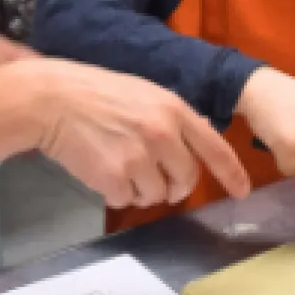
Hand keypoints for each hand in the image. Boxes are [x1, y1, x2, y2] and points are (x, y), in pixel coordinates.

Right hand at [24, 60, 249, 210]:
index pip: (215, 147)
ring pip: (158, 195)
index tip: (241, 192)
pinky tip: (102, 172)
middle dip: (175, 186)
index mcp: (173, 109)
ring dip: (141, 190)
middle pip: (187, 179)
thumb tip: (198, 140)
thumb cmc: (97, 94)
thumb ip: (173, 118)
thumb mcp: (145, 93)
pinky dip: (117, 194)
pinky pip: (128, 201)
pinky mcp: (114, 177)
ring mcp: (139, 157)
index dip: (232, 173)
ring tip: (120, 166)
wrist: (53, 99)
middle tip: (155, 179)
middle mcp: (162, 133)